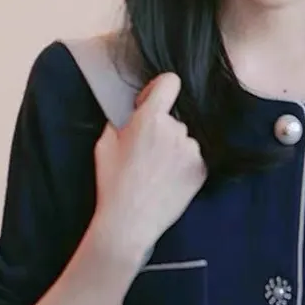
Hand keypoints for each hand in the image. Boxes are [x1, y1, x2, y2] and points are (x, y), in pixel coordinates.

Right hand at [91, 73, 206, 263]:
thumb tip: (129, 113)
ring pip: (184, 139)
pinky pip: (194, 157)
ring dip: (173, 149)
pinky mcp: (201, 170)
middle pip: (174, 117)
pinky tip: (167, 181)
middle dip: (162, 129)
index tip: (151, 105)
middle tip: (146, 154)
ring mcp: (191, 151)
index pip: (170, 81)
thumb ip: (119, 121)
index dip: (159, 90)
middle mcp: (175, 129)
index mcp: (149, 119)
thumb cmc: (112, 185)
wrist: (128, 223)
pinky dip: (183, 166)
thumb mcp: (103, 146)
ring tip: (156, 173)